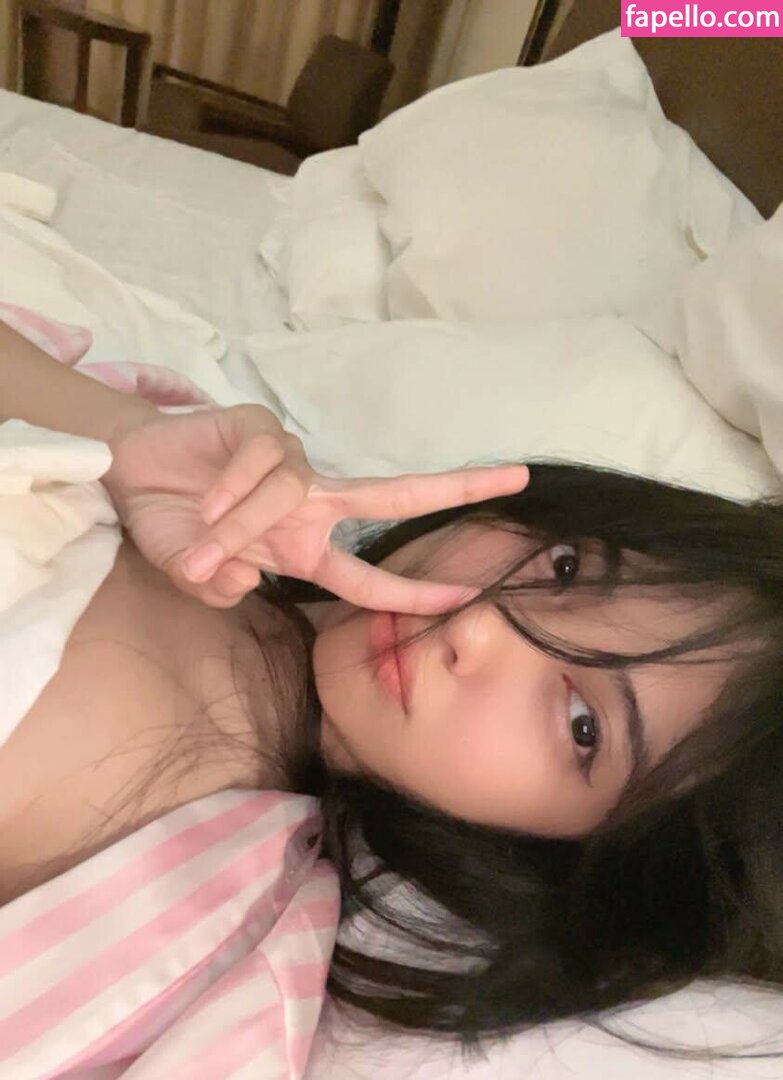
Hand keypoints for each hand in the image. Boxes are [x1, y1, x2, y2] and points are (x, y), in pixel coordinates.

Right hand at [104, 404, 529, 610]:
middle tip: (520, 477)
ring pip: (292, 492)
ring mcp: (290, 463)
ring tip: (199, 542)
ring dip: (240, 524)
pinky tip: (203, 501)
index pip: (371, 578)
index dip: (416, 594)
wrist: (128, 477)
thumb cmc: (173, 528)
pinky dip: (229, 491)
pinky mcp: (261, 427)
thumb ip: (220, 586)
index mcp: (306, 548)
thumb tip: (246, 575)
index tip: (470, 598)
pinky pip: (261, 464)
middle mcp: (313, 504)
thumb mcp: (196, 574)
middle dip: (457, 488)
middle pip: (395, 495)